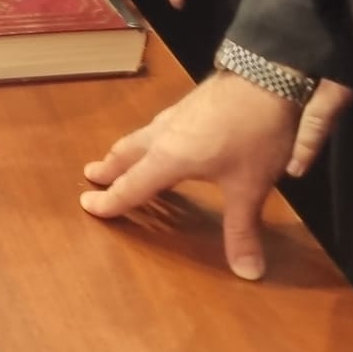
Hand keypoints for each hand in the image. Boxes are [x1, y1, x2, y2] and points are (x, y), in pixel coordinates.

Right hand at [80, 69, 352, 279]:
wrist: (266, 77)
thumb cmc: (253, 134)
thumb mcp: (250, 187)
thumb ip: (243, 229)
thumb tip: (248, 274)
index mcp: (169, 158)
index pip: (132, 186)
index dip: (110, 201)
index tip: (86, 205)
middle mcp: (163, 136)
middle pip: (127, 154)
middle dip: (110, 168)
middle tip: (91, 176)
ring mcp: (175, 116)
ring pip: (140, 137)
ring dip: (126, 151)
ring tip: (120, 158)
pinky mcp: (189, 105)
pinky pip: (156, 127)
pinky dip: (147, 139)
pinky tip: (162, 137)